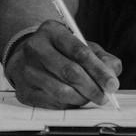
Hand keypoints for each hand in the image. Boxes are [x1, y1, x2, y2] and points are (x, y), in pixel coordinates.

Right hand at [3, 21, 123, 108]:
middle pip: (70, 72)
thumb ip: (101, 57)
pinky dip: (68, 104)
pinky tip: (74, 100)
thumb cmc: (60, 52)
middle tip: (104, 97)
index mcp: (52, 31)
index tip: (112, 85)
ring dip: (81, 98)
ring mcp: (26, 70)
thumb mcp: (81, 45)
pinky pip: (52, 103)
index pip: (79, 51)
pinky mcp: (23, 90)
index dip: (98, 70)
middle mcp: (35, 48)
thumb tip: (112, 75)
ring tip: (90, 98)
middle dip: (92, 88)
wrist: (25, 58)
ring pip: (61, 91)